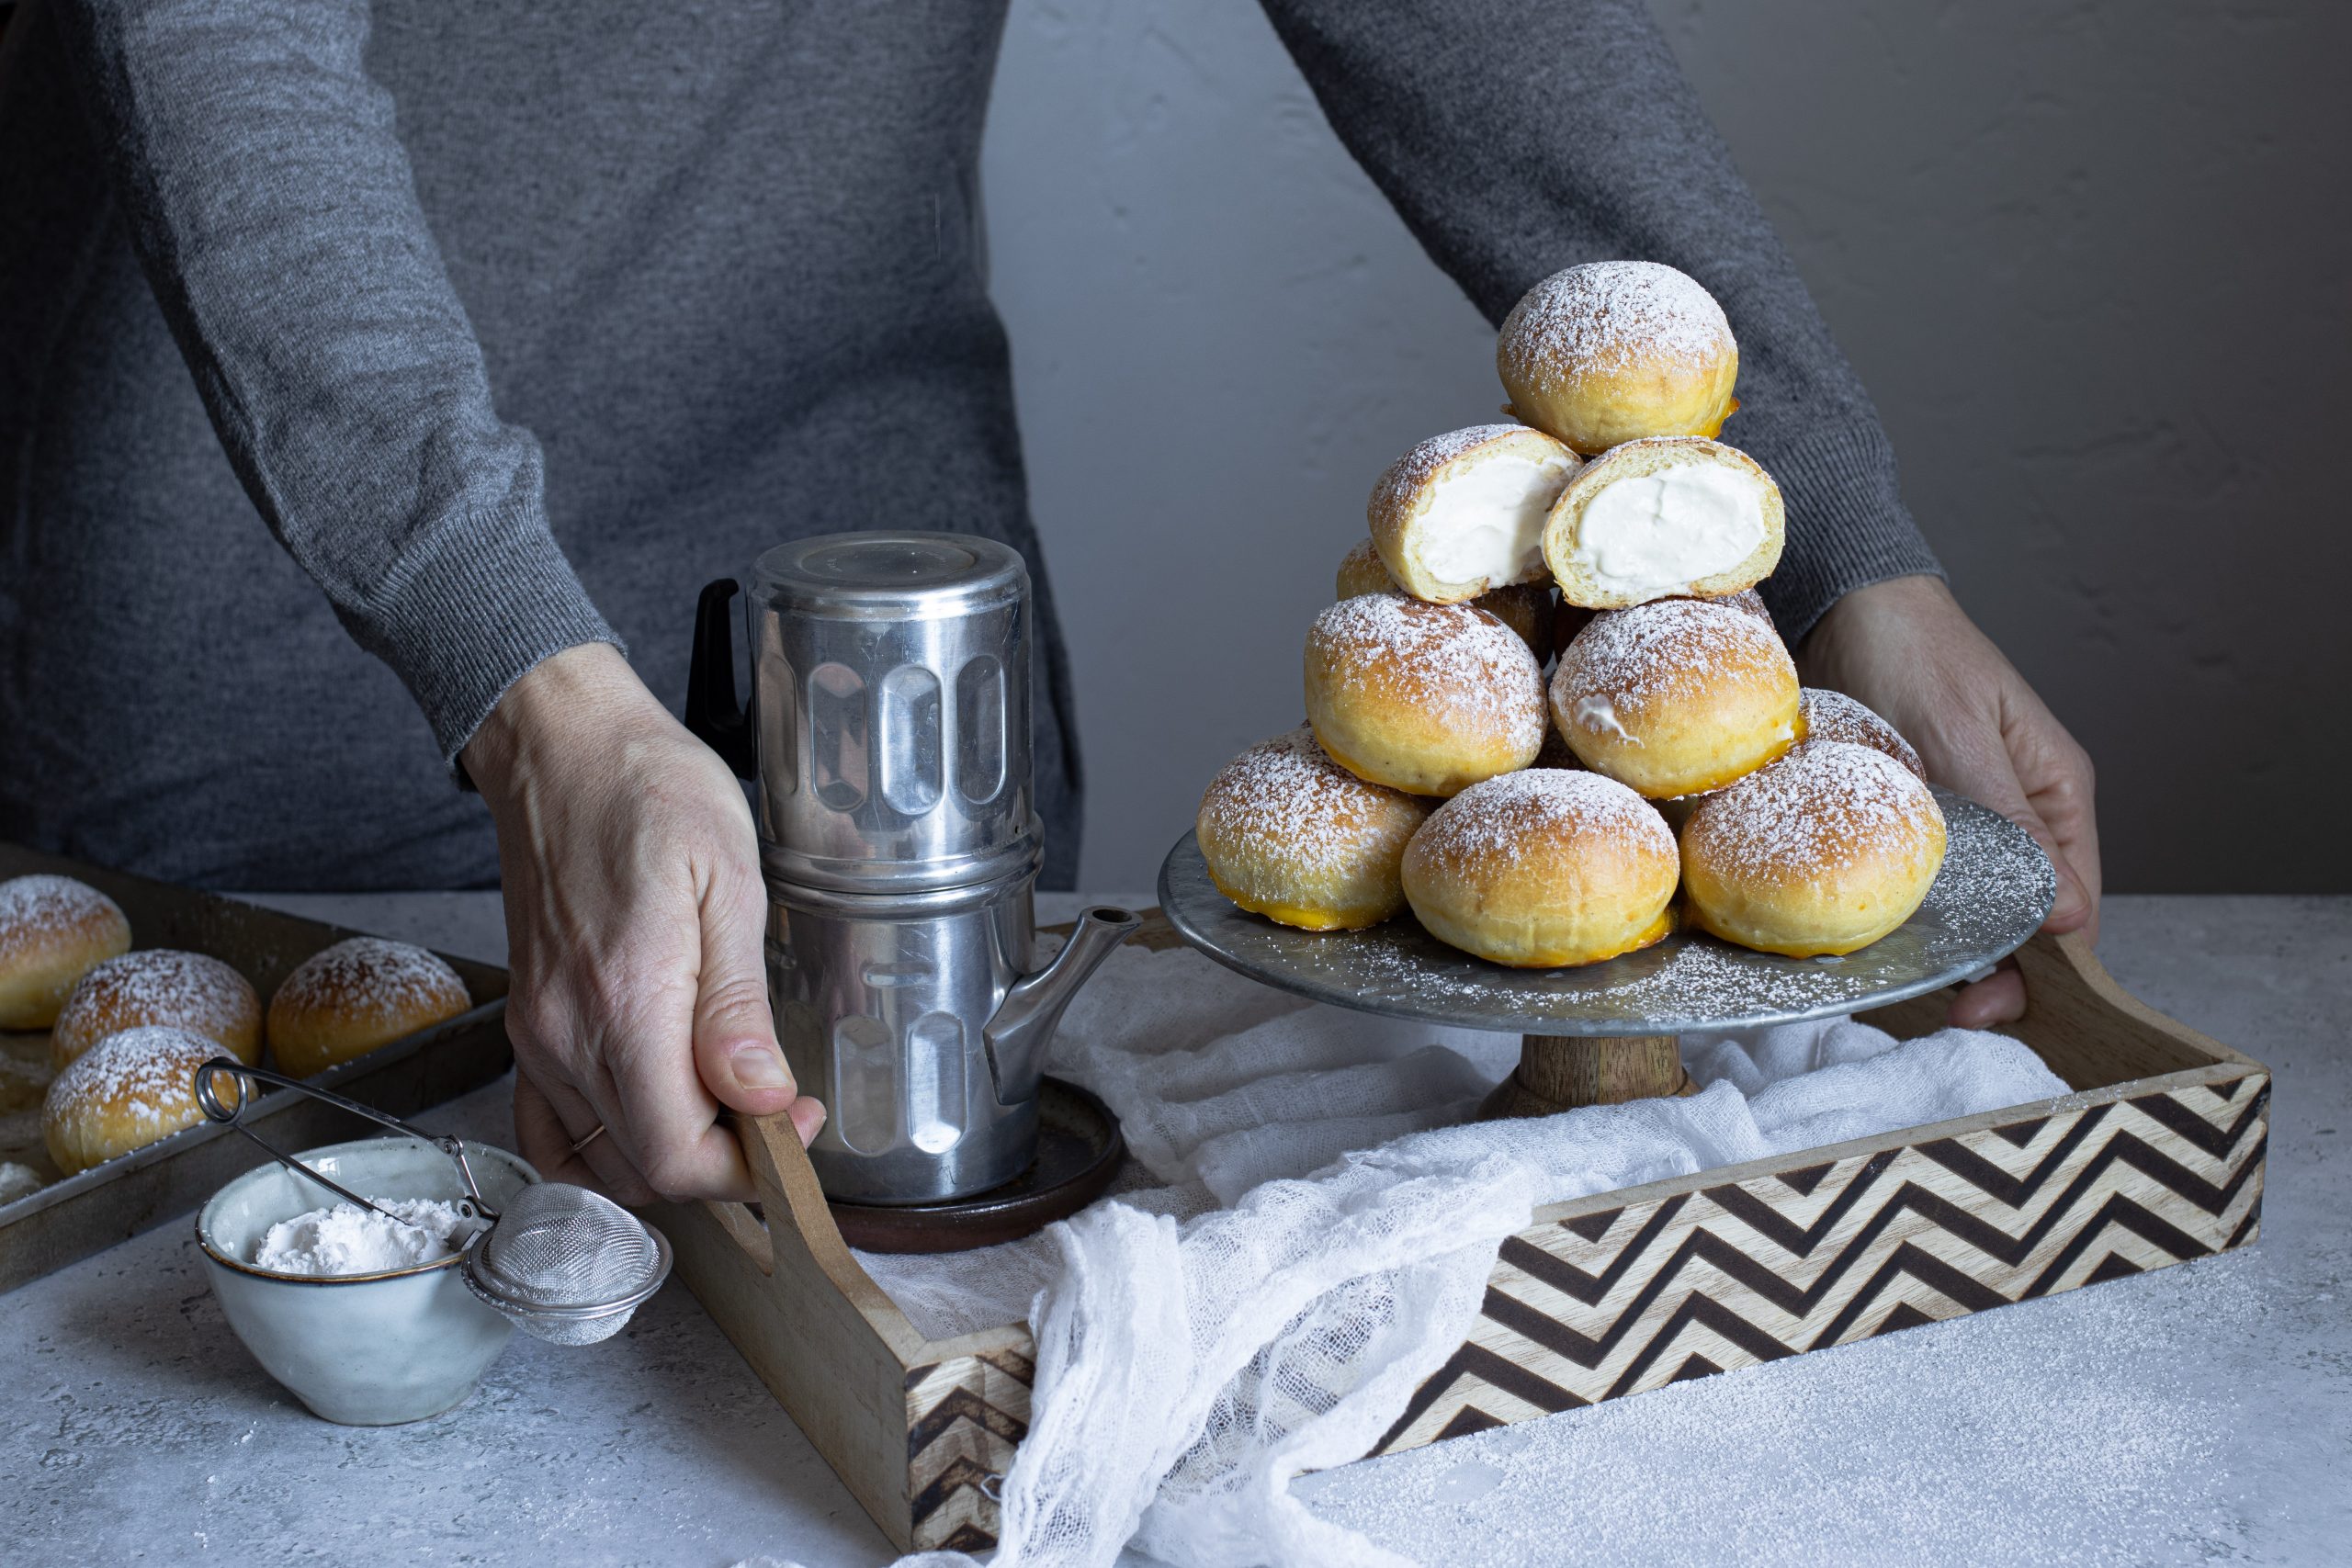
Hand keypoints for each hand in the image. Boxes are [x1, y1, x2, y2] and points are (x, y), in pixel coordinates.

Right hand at [461, 643, 823, 1202]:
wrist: (562, 748)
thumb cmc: (652, 793)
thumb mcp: (728, 882)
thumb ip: (739, 1007)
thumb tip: (763, 1097)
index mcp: (627, 1002)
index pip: (676, 1155)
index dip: (749, 1166)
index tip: (797, 1122)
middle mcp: (568, 1034)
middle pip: (643, 1169)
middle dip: (724, 1164)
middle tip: (777, 1113)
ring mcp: (539, 1035)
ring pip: (600, 1159)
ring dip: (672, 1157)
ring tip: (728, 1110)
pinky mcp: (528, 1026)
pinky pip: (549, 1130)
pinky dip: (601, 1151)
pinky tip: (653, 1123)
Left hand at [1798, 576, 2099, 1027]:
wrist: (1848, 601)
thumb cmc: (1912, 652)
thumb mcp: (1960, 739)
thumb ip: (2010, 826)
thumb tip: (2067, 915)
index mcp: (2055, 797)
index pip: (2071, 907)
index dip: (2038, 966)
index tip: (1989, 1005)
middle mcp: (2023, 816)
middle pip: (2025, 918)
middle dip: (1993, 970)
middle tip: (1948, 1012)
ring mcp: (1971, 820)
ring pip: (1974, 908)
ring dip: (1948, 951)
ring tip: (1910, 989)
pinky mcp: (1918, 820)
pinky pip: (1925, 884)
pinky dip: (1909, 917)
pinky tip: (1879, 946)